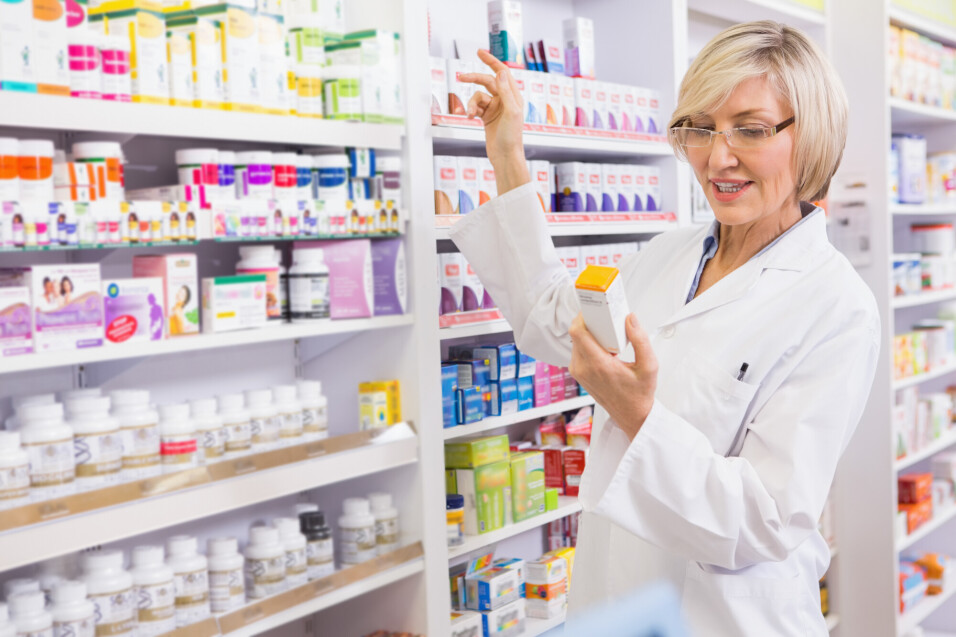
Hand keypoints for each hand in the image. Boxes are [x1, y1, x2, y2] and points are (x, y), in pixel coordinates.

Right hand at [458, 49, 528, 193]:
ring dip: (471, 104)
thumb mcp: (511, 112)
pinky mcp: (487, 117)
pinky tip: (470, 118)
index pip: (502, 72)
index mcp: (513, 96)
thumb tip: (501, 72)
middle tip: (460, 77)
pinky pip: (475, 107)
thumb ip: (505, 91)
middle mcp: (505, 100)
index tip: (479, 52)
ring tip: (469, 115)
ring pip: (478, 96)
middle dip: (474, 79)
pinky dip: (470, 110)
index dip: (491, 61)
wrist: (505, 157)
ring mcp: (495, 108)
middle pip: (487, 81)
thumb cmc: (511, 137)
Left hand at [568, 313, 657, 440]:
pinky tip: (604, 344)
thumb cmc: (640, 393)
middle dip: (589, 321)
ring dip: (589, 332)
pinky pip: (578, 350)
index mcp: (598, 365)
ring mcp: (578, 372)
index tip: (595, 309)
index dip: (582, 316)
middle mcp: (584, 368)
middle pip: (576, 334)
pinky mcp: (578, 373)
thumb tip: (630, 318)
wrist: (631, 415)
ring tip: (607, 332)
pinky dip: (588, 342)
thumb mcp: (649, 366)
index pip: (578, 332)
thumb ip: (640, 340)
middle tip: (605, 317)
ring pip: (576, 341)